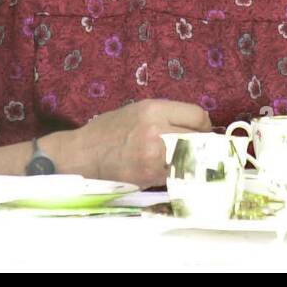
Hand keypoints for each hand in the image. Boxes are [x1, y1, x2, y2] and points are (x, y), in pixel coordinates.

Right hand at [72, 99, 211, 186]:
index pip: (197, 116)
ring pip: (192, 158)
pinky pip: (178, 174)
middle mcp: (156, 130)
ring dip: (194, 160)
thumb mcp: (137, 110)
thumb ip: (166, 115)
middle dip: (202, 143)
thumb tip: (197, 125)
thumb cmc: (108, 131)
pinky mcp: (151, 176)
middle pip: (199, 137)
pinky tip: (173, 171)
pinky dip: (180, 174)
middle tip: (199, 147)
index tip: (201, 130)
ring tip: (188, 160)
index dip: (203, 124)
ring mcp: (154, 155)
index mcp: (153, 110)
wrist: (83, 155)